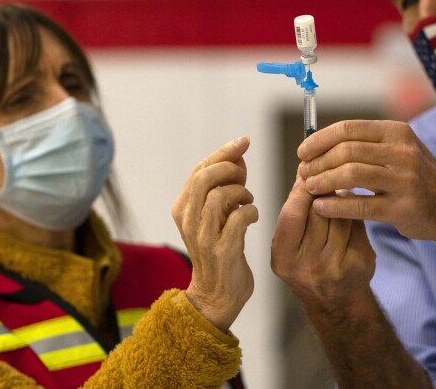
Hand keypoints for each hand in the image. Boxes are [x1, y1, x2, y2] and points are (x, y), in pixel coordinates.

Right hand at [171, 136, 258, 331]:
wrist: (218, 295)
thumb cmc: (221, 248)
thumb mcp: (219, 213)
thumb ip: (227, 183)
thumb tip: (239, 154)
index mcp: (182, 207)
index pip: (199, 169)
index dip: (223, 152)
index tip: (244, 141)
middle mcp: (187, 220)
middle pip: (204, 179)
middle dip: (229, 169)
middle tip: (244, 178)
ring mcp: (203, 237)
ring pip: (219, 196)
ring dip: (241, 193)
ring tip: (248, 201)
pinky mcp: (222, 251)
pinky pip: (238, 219)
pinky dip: (251, 212)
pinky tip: (253, 217)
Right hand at [271, 174, 374, 310]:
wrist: (337, 304)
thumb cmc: (308, 265)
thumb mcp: (289, 246)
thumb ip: (294, 213)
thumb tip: (304, 170)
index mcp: (284, 258)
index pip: (292, 214)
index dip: (301, 190)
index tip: (307, 174)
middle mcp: (309, 265)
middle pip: (319, 211)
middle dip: (323, 191)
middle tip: (327, 178)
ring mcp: (337, 266)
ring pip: (341, 215)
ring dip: (341, 199)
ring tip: (339, 195)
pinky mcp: (360, 263)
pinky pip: (357, 224)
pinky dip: (354, 212)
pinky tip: (352, 212)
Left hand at [297, 120, 435, 248]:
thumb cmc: (416, 176)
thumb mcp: (397, 149)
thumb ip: (364, 144)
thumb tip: (318, 145)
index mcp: (396, 132)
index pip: (348, 129)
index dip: (319, 140)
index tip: (303, 152)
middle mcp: (402, 152)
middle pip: (347, 151)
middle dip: (318, 163)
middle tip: (303, 173)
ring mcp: (405, 180)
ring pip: (351, 175)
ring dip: (323, 181)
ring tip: (310, 188)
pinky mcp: (403, 208)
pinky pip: (360, 206)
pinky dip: (335, 205)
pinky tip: (321, 207)